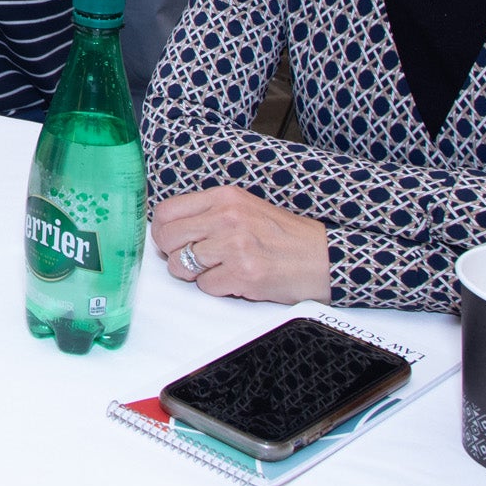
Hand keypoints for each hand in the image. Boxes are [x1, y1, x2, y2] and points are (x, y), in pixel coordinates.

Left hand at [150, 185, 331, 304]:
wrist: (323, 258)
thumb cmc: (285, 236)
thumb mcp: (245, 208)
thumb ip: (209, 214)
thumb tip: (170, 228)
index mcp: (224, 197)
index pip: (167, 211)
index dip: (162, 231)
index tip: (171, 241)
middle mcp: (227, 217)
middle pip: (167, 238)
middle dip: (174, 254)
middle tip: (191, 261)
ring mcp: (234, 245)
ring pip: (181, 264)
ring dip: (195, 274)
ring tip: (219, 270)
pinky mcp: (243, 274)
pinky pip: (206, 286)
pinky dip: (217, 288)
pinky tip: (236, 280)